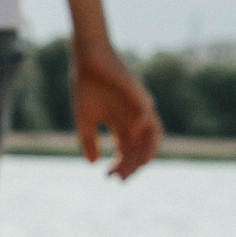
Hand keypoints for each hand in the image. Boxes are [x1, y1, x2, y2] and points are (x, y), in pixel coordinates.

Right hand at [71, 37, 160, 179]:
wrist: (87, 58)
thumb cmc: (86, 86)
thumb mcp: (84, 119)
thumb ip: (89, 141)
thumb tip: (93, 164)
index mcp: (121, 126)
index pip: (126, 153)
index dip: (120, 167)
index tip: (108, 177)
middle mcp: (134, 119)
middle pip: (140, 149)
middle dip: (132, 165)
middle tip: (121, 178)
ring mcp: (138, 107)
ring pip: (152, 135)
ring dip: (146, 151)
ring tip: (140, 165)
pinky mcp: (138, 93)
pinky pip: (147, 113)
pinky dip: (144, 125)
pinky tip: (134, 134)